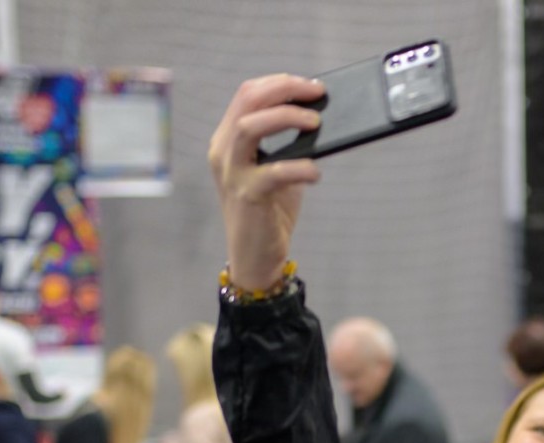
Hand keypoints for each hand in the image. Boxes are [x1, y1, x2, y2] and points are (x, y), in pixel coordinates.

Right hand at [209, 75, 326, 292]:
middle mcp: (223, 151)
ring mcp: (232, 173)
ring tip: (316, 124)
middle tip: (317, 94)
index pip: (248, 94)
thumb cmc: (269, 211)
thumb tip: (319, 118)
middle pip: (248, 101)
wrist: (255, 257)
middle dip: (285, 89)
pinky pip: (273, 173)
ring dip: (286, 118)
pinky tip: (315, 173)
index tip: (310, 86)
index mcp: (228, 140)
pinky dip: (299, 167)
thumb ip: (289, 144)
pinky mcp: (247, 197)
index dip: (280, 83)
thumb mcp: (277, 169)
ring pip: (250, 127)